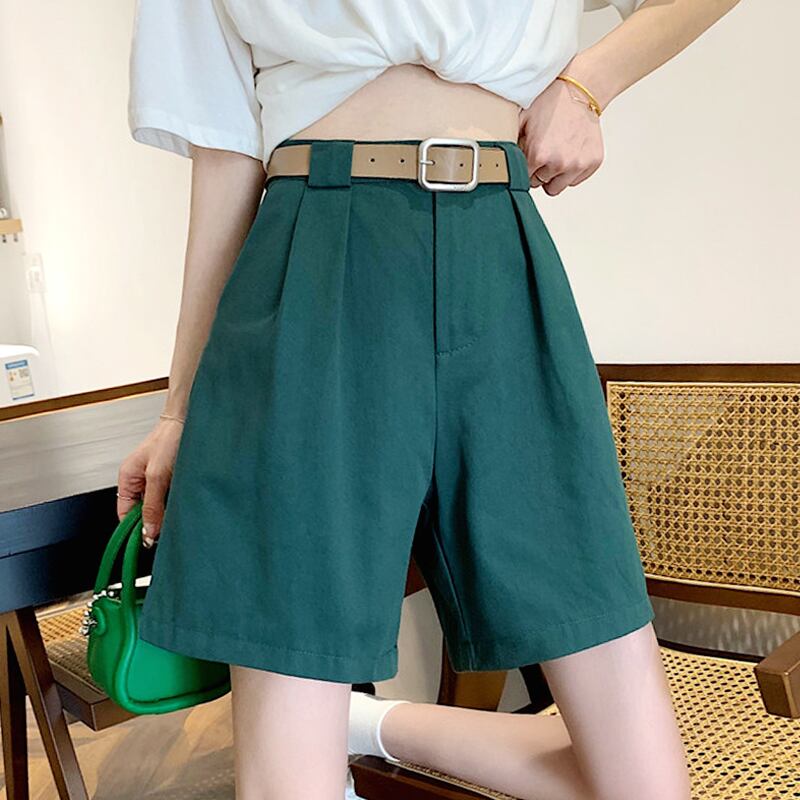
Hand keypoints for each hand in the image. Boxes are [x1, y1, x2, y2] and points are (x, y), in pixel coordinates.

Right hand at [116, 418, 183, 545]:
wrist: (190, 419)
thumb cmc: (169, 437)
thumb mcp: (157, 475)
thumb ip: (152, 504)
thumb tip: (148, 531)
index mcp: (127, 479)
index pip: (124, 515)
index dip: (134, 530)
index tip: (148, 542)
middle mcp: (139, 481)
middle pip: (142, 513)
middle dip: (154, 522)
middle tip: (167, 530)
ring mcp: (156, 480)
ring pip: (158, 507)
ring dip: (167, 512)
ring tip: (178, 513)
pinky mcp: (172, 478)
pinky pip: (170, 499)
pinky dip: (177, 503)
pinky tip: (185, 503)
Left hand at [517, 76, 604, 195]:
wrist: (580, 90)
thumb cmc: (551, 102)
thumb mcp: (522, 120)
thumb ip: (511, 144)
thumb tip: (500, 161)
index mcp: (539, 155)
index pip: (523, 179)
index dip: (524, 168)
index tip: (528, 158)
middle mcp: (559, 163)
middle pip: (539, 184)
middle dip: (538, 172)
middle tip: (543, 153)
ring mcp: (578, 164)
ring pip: (557, 187)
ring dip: (553, 176)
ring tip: (555, 155)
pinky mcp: (592, 163)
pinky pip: (574, 181)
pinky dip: (570, 171)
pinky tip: (569, 153)